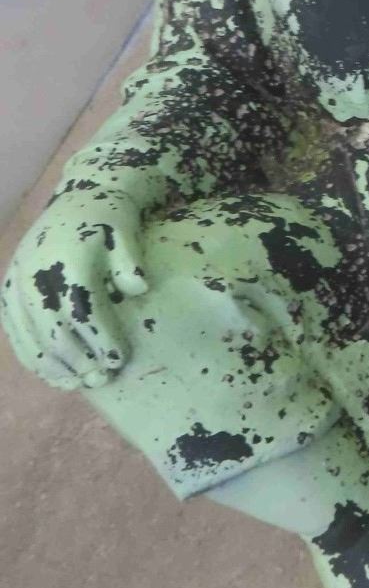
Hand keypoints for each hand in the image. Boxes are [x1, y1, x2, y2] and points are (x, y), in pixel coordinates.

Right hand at [1, 184, 148, 390]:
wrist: (77, 202)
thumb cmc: (110, 221)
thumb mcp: (125, 231)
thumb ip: (130, 260)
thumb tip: (137, 287)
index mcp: (65, 256)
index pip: (81, 307)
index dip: (99, 338)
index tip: (119, 360)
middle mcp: (33, 270)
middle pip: (51, 327)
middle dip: (77, 358)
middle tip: (102, 379)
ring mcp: (15, 283)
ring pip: (29, 335)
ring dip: (53, 366)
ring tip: (79, 384)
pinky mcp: (8, 293)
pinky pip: (15, 333)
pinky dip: (34, 358)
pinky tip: (56, 376)